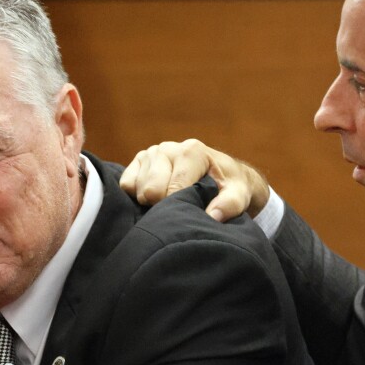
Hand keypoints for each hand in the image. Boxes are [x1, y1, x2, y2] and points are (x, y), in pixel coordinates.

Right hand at [119, 139, 269, 220]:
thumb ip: (230, 205)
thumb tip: (212, 216)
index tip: (191, 211)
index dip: (178, 208)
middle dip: (163, 206)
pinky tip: (156, 199)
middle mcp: (168, 148)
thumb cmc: (230, 187)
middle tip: (180, 207)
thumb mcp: (238, 196)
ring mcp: (152, 153)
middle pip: (150, 190)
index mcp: (192, 151)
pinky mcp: (138, 162)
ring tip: (171, 202)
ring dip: (151, 202)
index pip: (172, 189)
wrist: (223, 178)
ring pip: (137, 188)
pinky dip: (137, 196)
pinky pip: (126, 185)